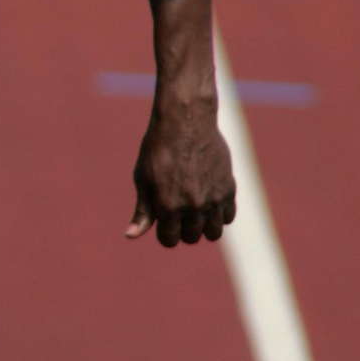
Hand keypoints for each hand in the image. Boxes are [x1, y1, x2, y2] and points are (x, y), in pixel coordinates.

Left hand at [126, 105, 235, 246]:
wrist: (186, 121)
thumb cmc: (158, 149)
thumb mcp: (143, 179)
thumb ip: (142, 210)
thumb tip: (131, 235)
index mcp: (168, 206)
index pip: (170, 240)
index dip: (164, 233)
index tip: (163, 220)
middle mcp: (193, 206)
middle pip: (191, 237)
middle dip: (182, 229)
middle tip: (178, 211)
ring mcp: (213, 198)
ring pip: (213, 232)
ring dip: (203, 226)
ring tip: (195, 210)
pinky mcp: (228, 188)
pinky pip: (228, 216)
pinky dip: (219, 214)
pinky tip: (208, 200)